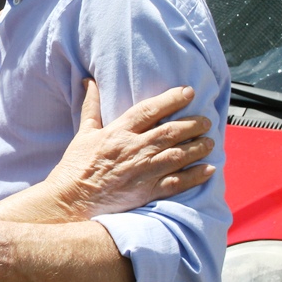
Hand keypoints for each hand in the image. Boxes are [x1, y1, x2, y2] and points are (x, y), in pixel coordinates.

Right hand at [0, 80, 214, 223]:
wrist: (71, 200)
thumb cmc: (76, 166)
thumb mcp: (83, 132)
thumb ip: (91, 106)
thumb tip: (89, 81)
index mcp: (118, 132)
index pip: (149, 110)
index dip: (171, 99)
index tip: (188, 92)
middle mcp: (134, 149)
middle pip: (171, 131)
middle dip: (193, 124)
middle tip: (206, 120)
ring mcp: (143, 171)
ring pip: (179, 155)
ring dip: (198, 147)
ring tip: (209, 141)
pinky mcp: (147, 191)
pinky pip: (178, 182)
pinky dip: (196, 176)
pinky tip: (209, 169)